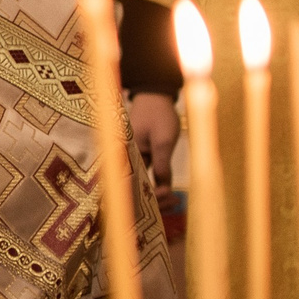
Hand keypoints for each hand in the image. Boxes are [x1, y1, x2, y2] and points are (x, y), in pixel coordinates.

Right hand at [128, 91, 180, 216]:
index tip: (168, 196)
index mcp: (123, 154)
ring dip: (157, 195)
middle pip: (134, 189)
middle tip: (174, 202)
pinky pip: (146, 178)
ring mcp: (132, 160)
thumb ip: (162, 165)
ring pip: (141, 185)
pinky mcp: (140, 159)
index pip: (131, 184)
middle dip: (154, 201)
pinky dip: (158, 186)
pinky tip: (170, 194)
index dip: (148, 196)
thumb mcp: (163, 139)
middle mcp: (124, 160)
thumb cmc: (158, 114)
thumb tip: (164, 190)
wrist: (155, 95)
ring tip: (175, 201)